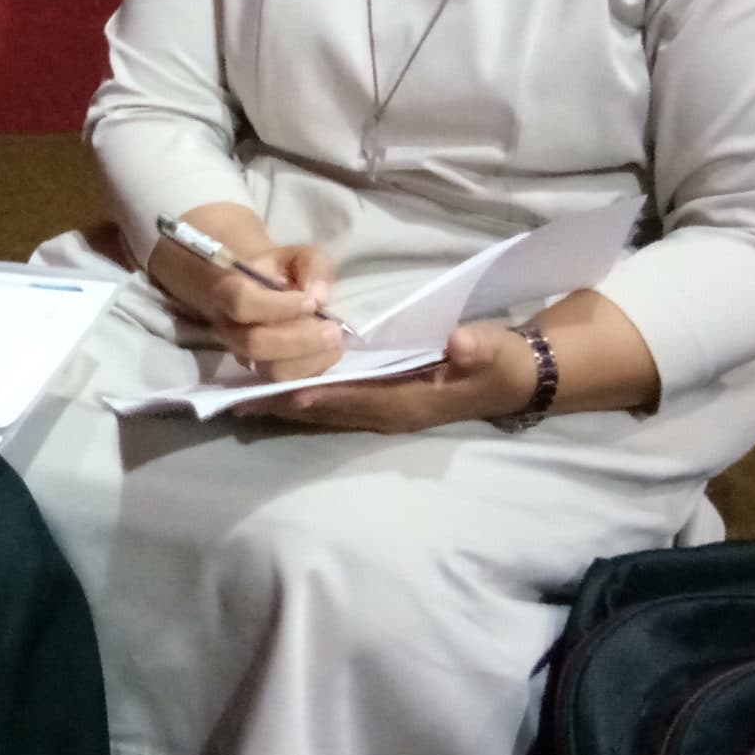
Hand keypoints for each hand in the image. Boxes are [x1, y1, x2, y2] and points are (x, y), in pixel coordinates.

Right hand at [190, 241, 348, 383]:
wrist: (259, 288)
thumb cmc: (279, 269)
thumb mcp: (298, 254)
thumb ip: (313, 266)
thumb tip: (321, 298)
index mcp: (228, 289)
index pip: (242, 303)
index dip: (278, 306)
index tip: (311, 302)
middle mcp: (229, 327)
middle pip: (255, 344)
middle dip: (300, 340)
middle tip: (334, 329)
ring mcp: (242, 354)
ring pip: (271, 370)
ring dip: (310, 359)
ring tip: (336, 342)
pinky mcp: (261, 373)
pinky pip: (286, 383)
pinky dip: (313, 370)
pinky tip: (330, 352)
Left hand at [238, 321, 535, 434]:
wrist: (517, 377)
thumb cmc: (504, 363)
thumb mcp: (498, 352)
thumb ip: (478, 347)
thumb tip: (458, 342)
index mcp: (412, 403)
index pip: (358, 399)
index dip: (323, 395)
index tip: (284, 389)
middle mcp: (391, 413)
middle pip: (330, 411)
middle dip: (286, 405)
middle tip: (237, 399)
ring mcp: (385, 410)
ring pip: (327, 410)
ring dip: (287, 404)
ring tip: (240, 397)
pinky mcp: (383, 401)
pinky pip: (336, 401)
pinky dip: (305, 397)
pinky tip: (275, 388)